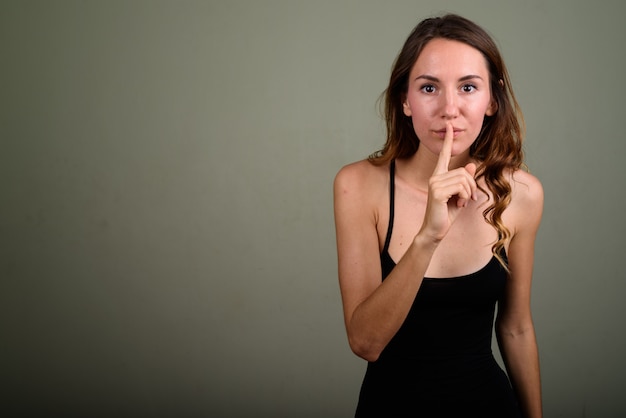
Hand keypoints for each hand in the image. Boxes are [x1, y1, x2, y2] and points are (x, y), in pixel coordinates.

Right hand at [420, 122, 477, 241]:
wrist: (435, 230)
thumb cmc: (446, 213)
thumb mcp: (460, 195)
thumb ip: (465, 181)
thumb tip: (471, 165)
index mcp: (438, 176)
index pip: (444, 155)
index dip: (447, 141)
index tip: (449, 126)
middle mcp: (435, 177)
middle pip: (463, 172)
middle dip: (472, 186)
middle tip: (469, 198)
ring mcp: (434, 183)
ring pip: (464, 179)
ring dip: (469, 193)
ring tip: (463, 202)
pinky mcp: (437, 192)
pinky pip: (460, 188)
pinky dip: (465, 197)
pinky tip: (459, 204)